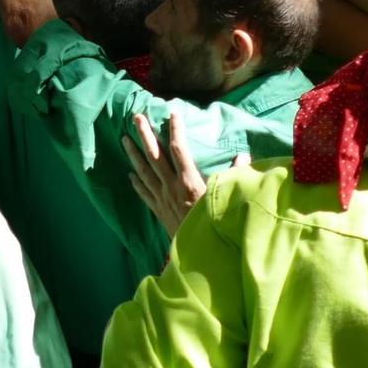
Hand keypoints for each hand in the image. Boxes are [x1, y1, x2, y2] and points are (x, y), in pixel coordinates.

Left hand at [123, 112, 246, 242]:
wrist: (202, 255)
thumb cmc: (217, 224)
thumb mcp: (227, 198)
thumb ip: (235, 175)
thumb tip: (242, 155)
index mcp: (189, 181)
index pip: (179, 149)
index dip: (175, 129)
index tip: (172, 113)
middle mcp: (172, 186)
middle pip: (154, 156)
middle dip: (145, 135)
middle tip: (135, 117)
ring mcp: (162, 198)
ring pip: (144, 171)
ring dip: (133, 154)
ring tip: (124, 138)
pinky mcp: (158, 211)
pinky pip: (144, 193)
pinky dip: (136, 182)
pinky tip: (129, 174)